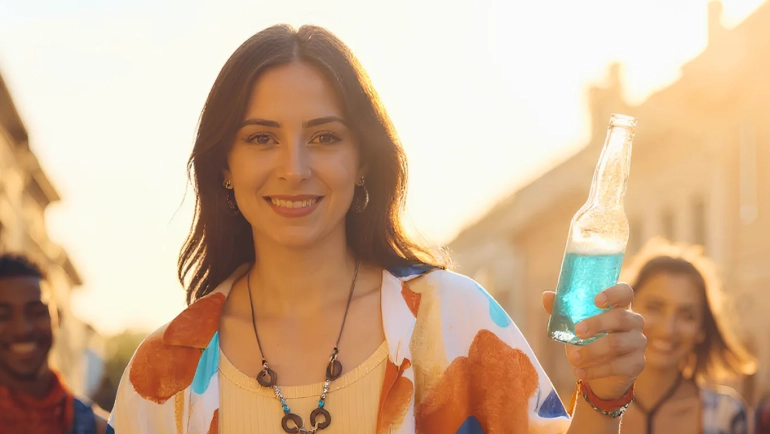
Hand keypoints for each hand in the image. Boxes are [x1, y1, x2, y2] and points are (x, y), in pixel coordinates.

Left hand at [543, 283, 645, 399]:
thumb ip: (563, 310)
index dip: (613, 293)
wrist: (600, 374)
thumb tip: (546, 296)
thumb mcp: (574, 325)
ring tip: (572, 358)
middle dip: (597, 324)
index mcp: (620, 306)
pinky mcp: (637, 364)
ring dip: (592, 351)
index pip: (625, 292)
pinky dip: (595, 370)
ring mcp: (638, 343)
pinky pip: (617, 366)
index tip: (596, 300)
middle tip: (577, 331)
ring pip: (617, 343)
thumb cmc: (588, 341)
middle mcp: (634, 322)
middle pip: (621, 317)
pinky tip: (579, 372)